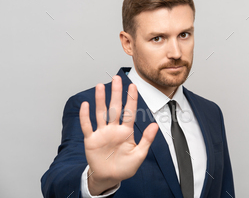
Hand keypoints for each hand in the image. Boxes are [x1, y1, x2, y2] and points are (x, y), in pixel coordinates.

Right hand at [79, 75, 158, 194]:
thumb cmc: (125, 167)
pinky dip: (85, 116)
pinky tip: (85, 105)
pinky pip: (87, 126)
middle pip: (115, 108)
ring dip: (100, 100)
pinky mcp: (91, 140)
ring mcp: (102, 133)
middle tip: (116, 79)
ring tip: (100, 86)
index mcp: (126, 132)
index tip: (133, 86)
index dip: (131, 99)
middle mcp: (113, 129)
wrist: (109, 177)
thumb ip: (146, 140)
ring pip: (100, 113)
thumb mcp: (139, 155)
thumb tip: (155, 125)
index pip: (129, 112)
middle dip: (116, 93)